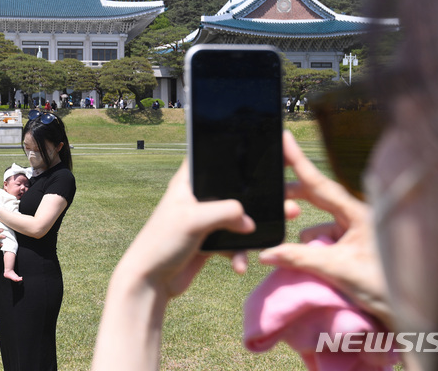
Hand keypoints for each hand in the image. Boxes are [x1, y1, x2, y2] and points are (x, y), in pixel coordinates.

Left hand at [93, 152, 298, 370]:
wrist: (150, 282)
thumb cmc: (161, 242)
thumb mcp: (193, 220)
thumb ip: (225, 212)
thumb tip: (250, 222)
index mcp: (188, 183)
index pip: (212, 159)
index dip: (234, 154)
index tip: (263, 156)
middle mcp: (197, 199)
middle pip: (233, 193)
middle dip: (259, 200)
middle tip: (286, 201)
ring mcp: (204, 222)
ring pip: (237, 220)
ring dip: (254, 230)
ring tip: (278, 233)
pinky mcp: (209, 243)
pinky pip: (233, 244)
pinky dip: (239, 254)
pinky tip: (238, 266)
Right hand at [259, 131, 392, 326]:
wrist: (405, 312)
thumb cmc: (381, 286)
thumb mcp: (337, 270)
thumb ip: (299, 258)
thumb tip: (266, 253)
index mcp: (356, 213)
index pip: (320, 184)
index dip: (299, 161)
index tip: (284, 139)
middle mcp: (354, 217)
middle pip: (315, 199)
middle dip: (293, 200)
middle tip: (270, 196)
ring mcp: (351, 233)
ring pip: (315, 227)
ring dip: (306, 244)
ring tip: (314, 265)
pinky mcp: (348, 248)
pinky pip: (320, 243)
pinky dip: (312, 254)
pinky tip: (314, 270)